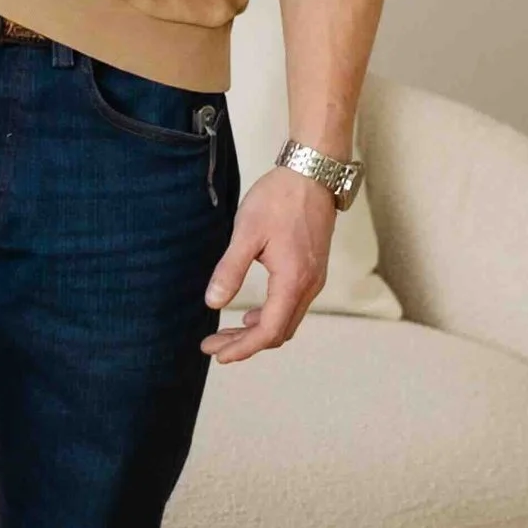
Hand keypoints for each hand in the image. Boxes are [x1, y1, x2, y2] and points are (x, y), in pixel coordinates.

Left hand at [203, 166, 333, 361]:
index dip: (243, 348)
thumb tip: (213, 303)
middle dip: (245, 344)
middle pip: (279, 332)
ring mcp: (314, 279)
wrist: (312, 173)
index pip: (269, 331)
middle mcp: (309, 286)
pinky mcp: (312, 270)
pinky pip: (292, 306)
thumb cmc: (279, 198)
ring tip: (227, 334)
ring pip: (287, 320)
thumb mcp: (247, 233)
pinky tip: (251, 314)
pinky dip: (271, 316)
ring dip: (257, 332)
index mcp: (293, 280)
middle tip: (213, 346)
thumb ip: (230, 270)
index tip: (217, 354)